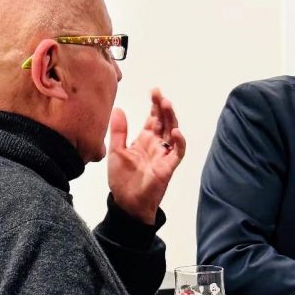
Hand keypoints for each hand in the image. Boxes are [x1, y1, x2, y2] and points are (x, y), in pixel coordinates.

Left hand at [107, 88, 185, 223]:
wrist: (126, 203)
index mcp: (145, 140)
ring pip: (173, 132)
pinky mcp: (168, 167)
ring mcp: (164, 155)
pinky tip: (175, 131)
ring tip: (167, 105)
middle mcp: (157, 145)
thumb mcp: (115, 152)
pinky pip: (178, 152)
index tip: (154, 91)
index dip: (155, 105)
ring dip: (172, 119)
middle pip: (165, 122)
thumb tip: (119, 108)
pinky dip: (179, 142)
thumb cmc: (122, 179)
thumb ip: (118, 131)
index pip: (153, 118)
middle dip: (164, 107)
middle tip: (160, 95)